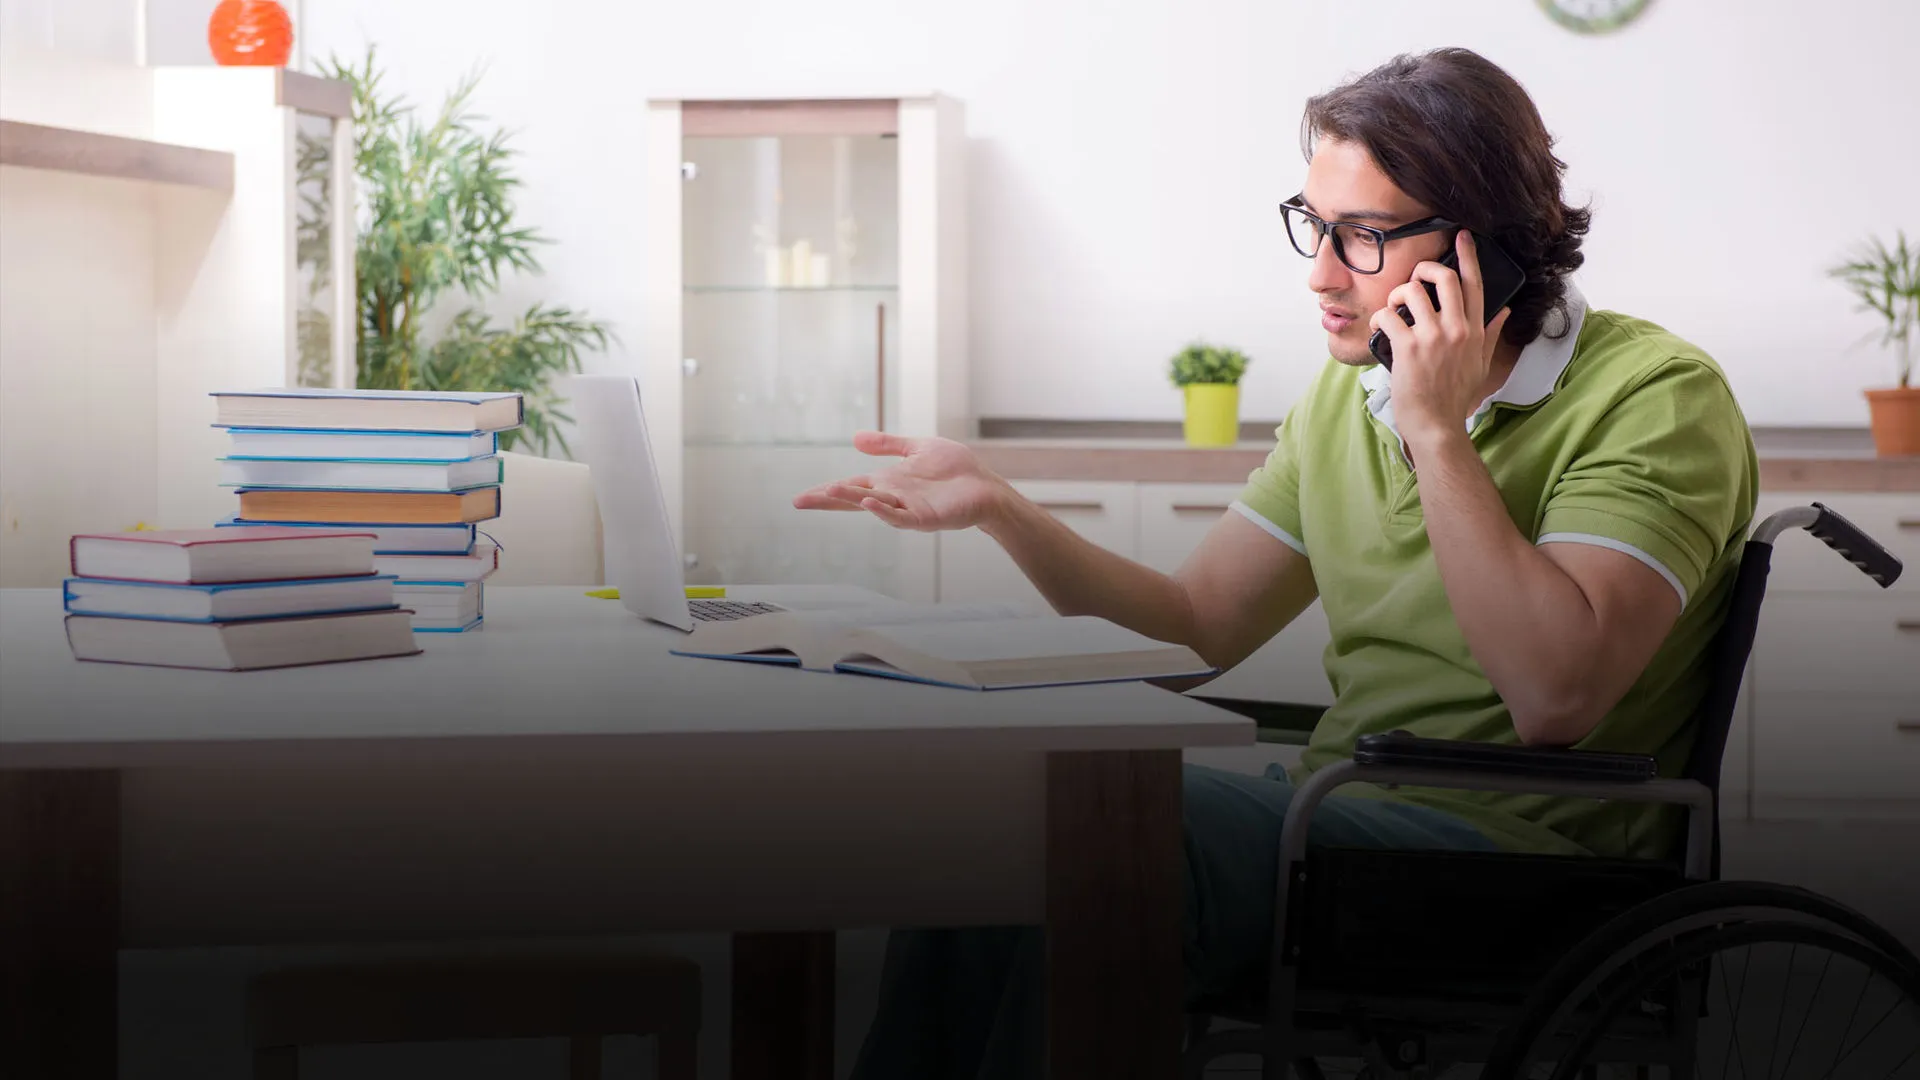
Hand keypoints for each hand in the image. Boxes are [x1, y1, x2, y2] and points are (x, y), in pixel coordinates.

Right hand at [792, 431, 1011, 532]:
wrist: (985, 486)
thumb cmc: (955, 470)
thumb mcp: (917, 448)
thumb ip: (888, 445)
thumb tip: (855, 438)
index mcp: (889, 482)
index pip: (852, 486)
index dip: (827, 491)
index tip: (802, 497)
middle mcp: (893, 497)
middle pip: (854, 498)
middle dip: (828, 499)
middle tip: (801, 500)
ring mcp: (907, 509)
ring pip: (873, 505)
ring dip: (852, 499)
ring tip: (829, 491)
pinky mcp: (925, 518)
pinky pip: (900, 517)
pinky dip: (884, 511)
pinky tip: (869, 502)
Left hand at [1367, 231, 1512, 443]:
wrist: (1437, 425)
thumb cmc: (1455, 397)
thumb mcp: (1480, 365)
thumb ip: (1490, 334)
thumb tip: (1504, 311)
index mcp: (1474, 330)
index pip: (1474, 284)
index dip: (1468, 256)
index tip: (1462, 237)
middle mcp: (1456, 329)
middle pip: (1445, 277)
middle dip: (1425, 268)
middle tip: (1414, 278)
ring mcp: (1432, 337)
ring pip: (1412, 291)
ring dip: (1397, 294)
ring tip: (1393, 308)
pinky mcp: (1409, 348)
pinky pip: (1389, 316)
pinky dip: (1379, 317)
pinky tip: (1379, 327)